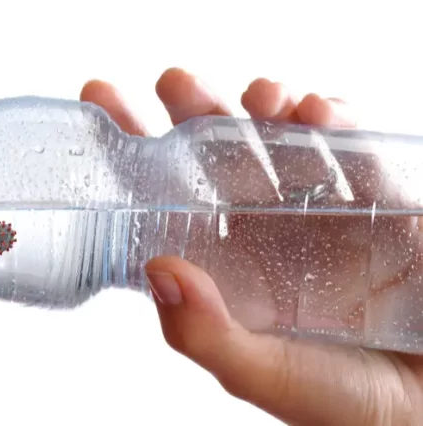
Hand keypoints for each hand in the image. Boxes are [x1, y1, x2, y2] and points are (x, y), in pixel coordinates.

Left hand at [81, 68, 422, 425]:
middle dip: (192, 108)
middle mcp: (259, 228)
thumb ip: (207, 335)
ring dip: (262, 105)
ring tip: (259, 96)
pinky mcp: (374, 197)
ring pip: (276, 137)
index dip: (130, 151)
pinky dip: (331, 119)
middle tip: (174, 81)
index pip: (161, 198)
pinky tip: (316, 113)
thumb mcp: (267, 376)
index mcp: (220, 264)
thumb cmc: (346, 403)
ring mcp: (315, 208)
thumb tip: (158, 271)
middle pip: (213, 154)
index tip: (101, 98)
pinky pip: (348, 145)